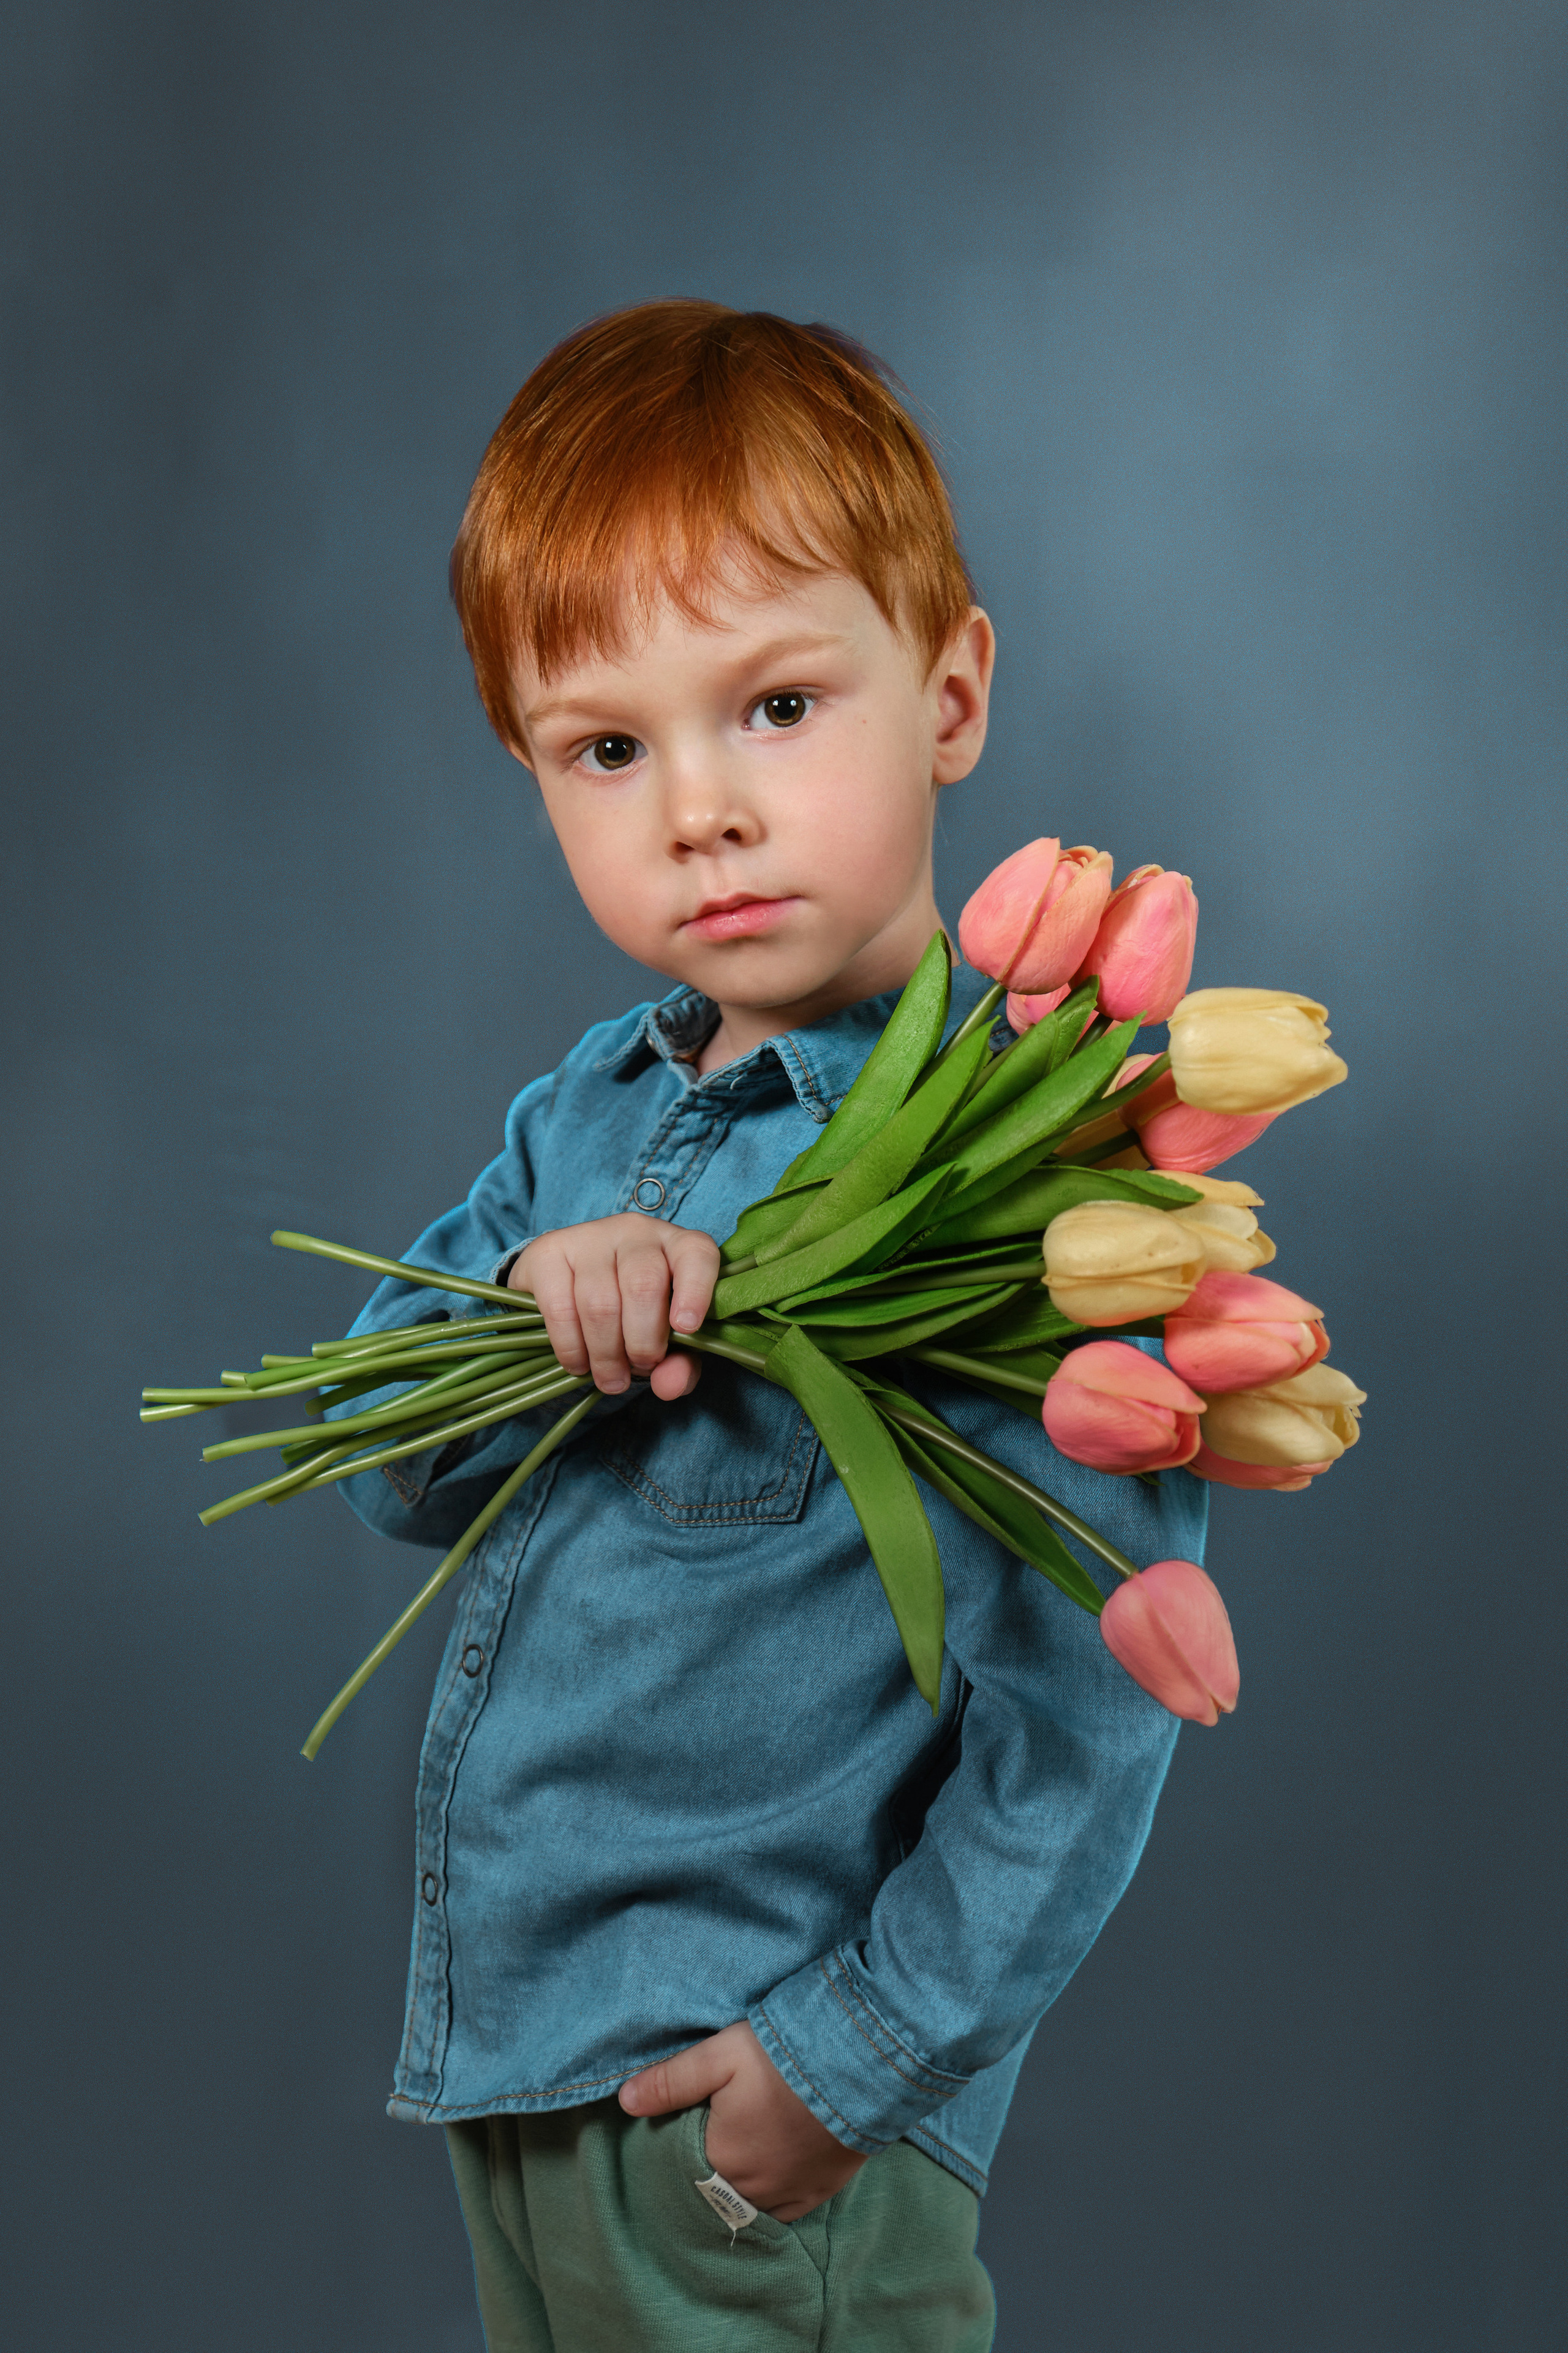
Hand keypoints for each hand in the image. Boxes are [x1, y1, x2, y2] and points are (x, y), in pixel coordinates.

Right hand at [509, 1214, 717, 1399]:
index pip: (696, 1253)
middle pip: (643, 1284)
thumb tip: (670, 1385)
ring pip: (600, 1302)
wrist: (566, 1288)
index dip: (696, 1290)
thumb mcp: (663, 1340)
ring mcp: (588, 1237)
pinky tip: (579, 1363)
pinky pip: (559, 1308)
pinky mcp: (547, 1252)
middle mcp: (634, 1232)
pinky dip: (571, 1347)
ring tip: (611, 1379)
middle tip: (640, 1368)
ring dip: (606, 1354)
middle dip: (643, 1342)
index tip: (686, 1328)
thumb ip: (678, 1364)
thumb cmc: (630, 1315)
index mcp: (675, 1246)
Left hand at [619, 2021, 867, 2221]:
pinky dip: (773, 2201)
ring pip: (750, 2205)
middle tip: (710, 2143)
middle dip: (708, 2173)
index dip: (678, 2153)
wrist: (857, 2065)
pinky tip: (769, 2182)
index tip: (681, 2132)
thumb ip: (670, 2081)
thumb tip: (624, 2101)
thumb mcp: (719, 2056)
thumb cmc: (782, 2057)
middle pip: (716, 2191)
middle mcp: (751, 2189)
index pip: (684, 2170)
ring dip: (739, 2189)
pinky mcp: (819, 2190)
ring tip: (737, 2161)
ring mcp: (788, 2194)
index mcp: (719, 2160)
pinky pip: (786, 2211)